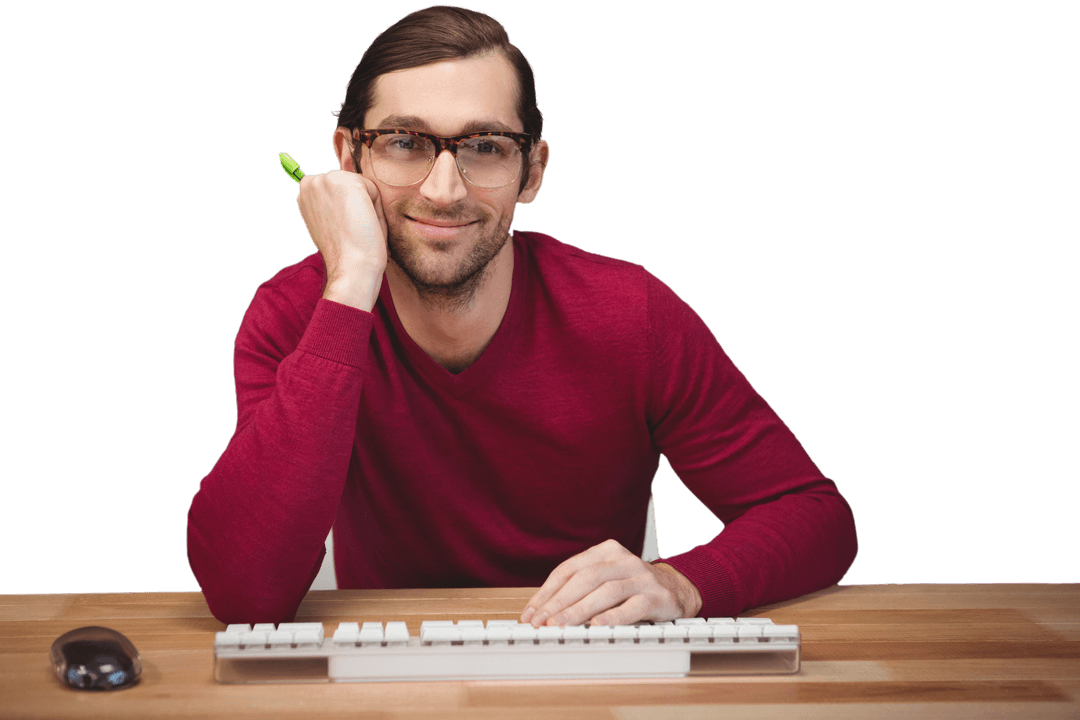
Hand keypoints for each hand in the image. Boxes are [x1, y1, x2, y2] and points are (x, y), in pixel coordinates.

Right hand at [296, 170, 388, 311]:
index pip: (341, 189)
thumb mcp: (332, 223)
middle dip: (359, 206)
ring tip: (357, 229)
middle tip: (351, 231)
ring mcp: (325, 180)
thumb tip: (347, 195)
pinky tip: (363, 225)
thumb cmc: (347, 252)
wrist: (351, 266)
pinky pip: (374, 190)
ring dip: (368, 208)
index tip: (343, 231)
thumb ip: (334, 204)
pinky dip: (376, 210)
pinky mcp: (344, 181)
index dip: (349, 211)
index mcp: (306, 194)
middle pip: (353, 185)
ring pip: (364, 187)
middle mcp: (311, 183)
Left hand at [520, 539, 702, 626]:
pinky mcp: (656, 596)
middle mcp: (623, 560)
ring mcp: (641, 577)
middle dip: (559, 602)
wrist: (677, 588)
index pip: (569, 569)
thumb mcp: (606, 578)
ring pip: (605, 591)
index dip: (547, 592)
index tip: (531, 612)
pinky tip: (596, 626)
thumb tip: (543, 612)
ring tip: (560, 626)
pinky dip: (612, 616)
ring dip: (579, 610)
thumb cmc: (633, 586)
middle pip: (585, 579)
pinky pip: (632, 606)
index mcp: (606, 551)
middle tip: (541, 622)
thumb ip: (580, 589)